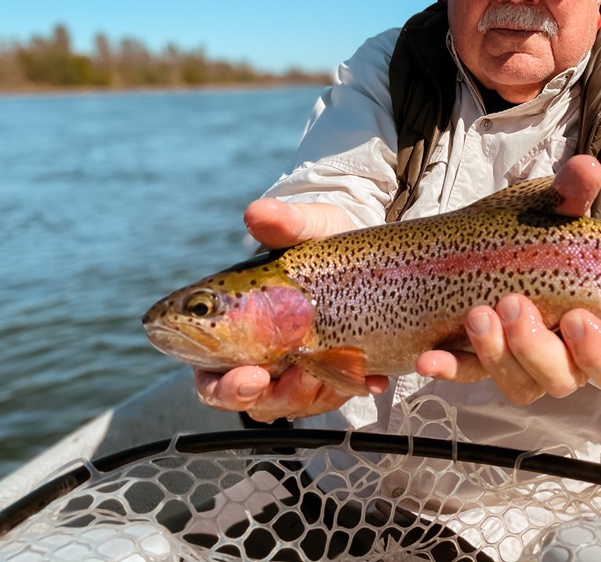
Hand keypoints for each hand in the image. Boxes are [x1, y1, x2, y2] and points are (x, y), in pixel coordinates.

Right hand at [194, 197, 370, 419]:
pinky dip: (354, 387)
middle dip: (272, 397)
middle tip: (298, 378)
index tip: (250, 375)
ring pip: (295, 403)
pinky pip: (337, 393)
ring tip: (337, 369)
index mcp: (234, 327)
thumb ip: (285, 223)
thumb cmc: (322, 239)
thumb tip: (257, 212)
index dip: (223, 387)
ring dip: (314, 394)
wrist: (367, 249)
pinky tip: (373, 377)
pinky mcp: (333, 372)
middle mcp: (259, 355)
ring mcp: (296, 369)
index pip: (211, 375)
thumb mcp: (309, 227)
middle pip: (252, 400)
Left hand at [415, 155, 600, 401]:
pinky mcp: (483, 363)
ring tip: (477, 314)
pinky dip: (450, 369)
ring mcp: (524, 365)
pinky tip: (428, 358)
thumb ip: (571, 196)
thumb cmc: (541, 236)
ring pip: (521, 385)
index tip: (577, 319)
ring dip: (496, 355)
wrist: (494, 243)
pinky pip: (469, 376)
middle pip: (563, 380)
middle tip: (514, 304)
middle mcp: (568, 359)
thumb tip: (585, 167)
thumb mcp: (553, 213)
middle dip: (538, 349)